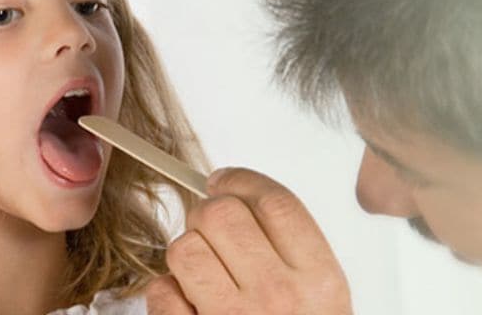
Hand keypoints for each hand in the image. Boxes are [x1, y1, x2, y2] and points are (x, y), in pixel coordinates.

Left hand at [146, 168, 352, 314]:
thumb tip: (232, 195)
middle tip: (209, 228)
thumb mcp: (320, 303)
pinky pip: (160, 292)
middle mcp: (280, 299)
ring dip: (185, 254)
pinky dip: (166, 294)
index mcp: (321, 283)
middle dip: (206, 213)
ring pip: (183, 248)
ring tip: (201, 275)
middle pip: (222, 214)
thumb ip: (290, 251)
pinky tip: (188, 308)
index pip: (276, 202)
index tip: (224, 180)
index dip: (242, 180)